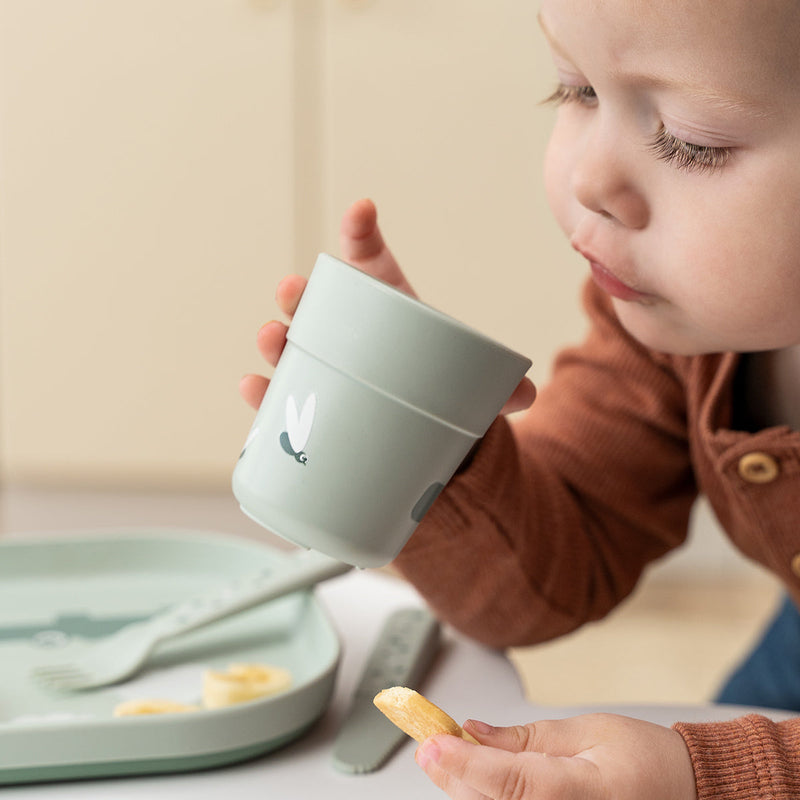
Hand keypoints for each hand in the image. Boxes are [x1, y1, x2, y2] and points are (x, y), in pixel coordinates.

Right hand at [239, 198, 534, 413]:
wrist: (419, 435)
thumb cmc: (438, 390)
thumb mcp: (468, 385)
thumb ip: (498, 390)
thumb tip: (525, 393)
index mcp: (386, 312)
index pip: (369, 263)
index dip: (362, 233)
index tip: (361, 210)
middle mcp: (347, 335)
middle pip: (318, 305)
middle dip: (301, 294)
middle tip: (291, 290)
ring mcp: (325, 371)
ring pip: (293, 347)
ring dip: (277, 338)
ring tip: (272, 337)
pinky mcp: (313, 410)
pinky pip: (282, 397)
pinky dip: (265, 392)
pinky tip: (253, 386)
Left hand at [415, 713, 697, 799]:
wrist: (687, 792)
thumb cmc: (647, 760)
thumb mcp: (588, 731)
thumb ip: (528, 737)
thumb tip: (476, 730)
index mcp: (585, 793)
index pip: (512, 782)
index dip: (467, 763)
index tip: (433, 742)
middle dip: (454, 775)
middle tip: (430, 744)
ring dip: (467, 789)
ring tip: (449, 757)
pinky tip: (479, 781)